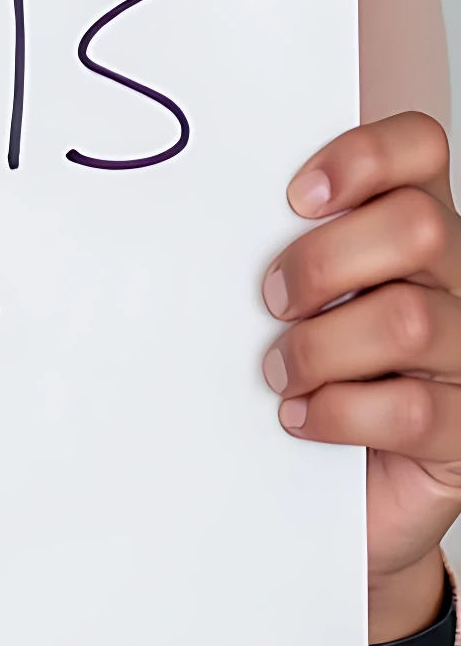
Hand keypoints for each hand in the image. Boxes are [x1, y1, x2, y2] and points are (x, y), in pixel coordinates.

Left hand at [263, 111, 460, 643]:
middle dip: (325, 261)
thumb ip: (285, 248)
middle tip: (272, 298)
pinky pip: (412, 410)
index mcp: (415, 226)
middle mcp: (455, 281)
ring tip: (279, 370)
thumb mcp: (298, 301)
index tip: (297, 197)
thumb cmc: (309, 377)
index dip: (367, 155)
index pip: (422, 147)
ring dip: (320, 347)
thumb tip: (210, 216)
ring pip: (409, 320)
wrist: (326, 498)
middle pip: (421, 225)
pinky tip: (302, 419)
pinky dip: (339, 414)